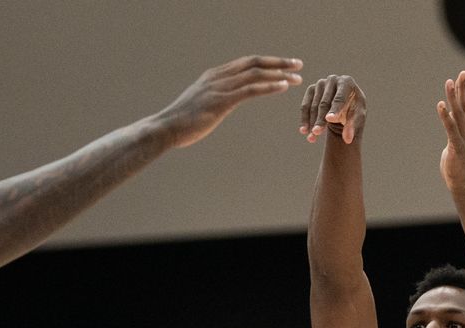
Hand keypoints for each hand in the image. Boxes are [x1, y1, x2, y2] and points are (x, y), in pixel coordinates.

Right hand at [158, 56, 302, 147]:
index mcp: (215, 76)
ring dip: (279, 74)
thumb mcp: (202, 104)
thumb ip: (216, 99)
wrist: (166, 128)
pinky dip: (269, 86)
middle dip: (278, 62)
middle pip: (254, 62)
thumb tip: (225, 102)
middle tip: (298, 64)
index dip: (268, 62)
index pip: (246, 63)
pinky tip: (284, 87)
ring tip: (297, 78)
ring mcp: (219, 87)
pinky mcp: (221, 101)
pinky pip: (250, 90)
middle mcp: (218, 77)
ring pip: (255, 74)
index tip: (285, 65)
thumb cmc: (183, 122)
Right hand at [300, 75, 366, 143]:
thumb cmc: (353, 109)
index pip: (339, 98)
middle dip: (320, 119)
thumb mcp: (357, 118)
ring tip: (312, 138)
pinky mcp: (311, 90)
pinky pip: (305, 106)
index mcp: (347, 82)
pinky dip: (305, 119)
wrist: (345, 103)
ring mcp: (320, 83)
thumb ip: (353, 127)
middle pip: (325, 102)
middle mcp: (333, 79)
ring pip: (314, 106)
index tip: (330, 120)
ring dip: (312, 122)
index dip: (335, 109)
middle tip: (317, 132)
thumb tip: (348, 139)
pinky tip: (304, 131)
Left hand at [437, 70, 464, 193]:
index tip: (461, 78)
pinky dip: (445, 116)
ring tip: (449, 83)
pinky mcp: (457, 148)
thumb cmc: (458, 170)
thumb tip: (450, 126)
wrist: (464, 187)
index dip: (464, 93)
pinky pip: (450, 129)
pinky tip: (441, 105)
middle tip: (461, 73)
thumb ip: (453, 135)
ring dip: (453, 98)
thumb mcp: (456, 148)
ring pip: (458, 115)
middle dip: (462, 89)